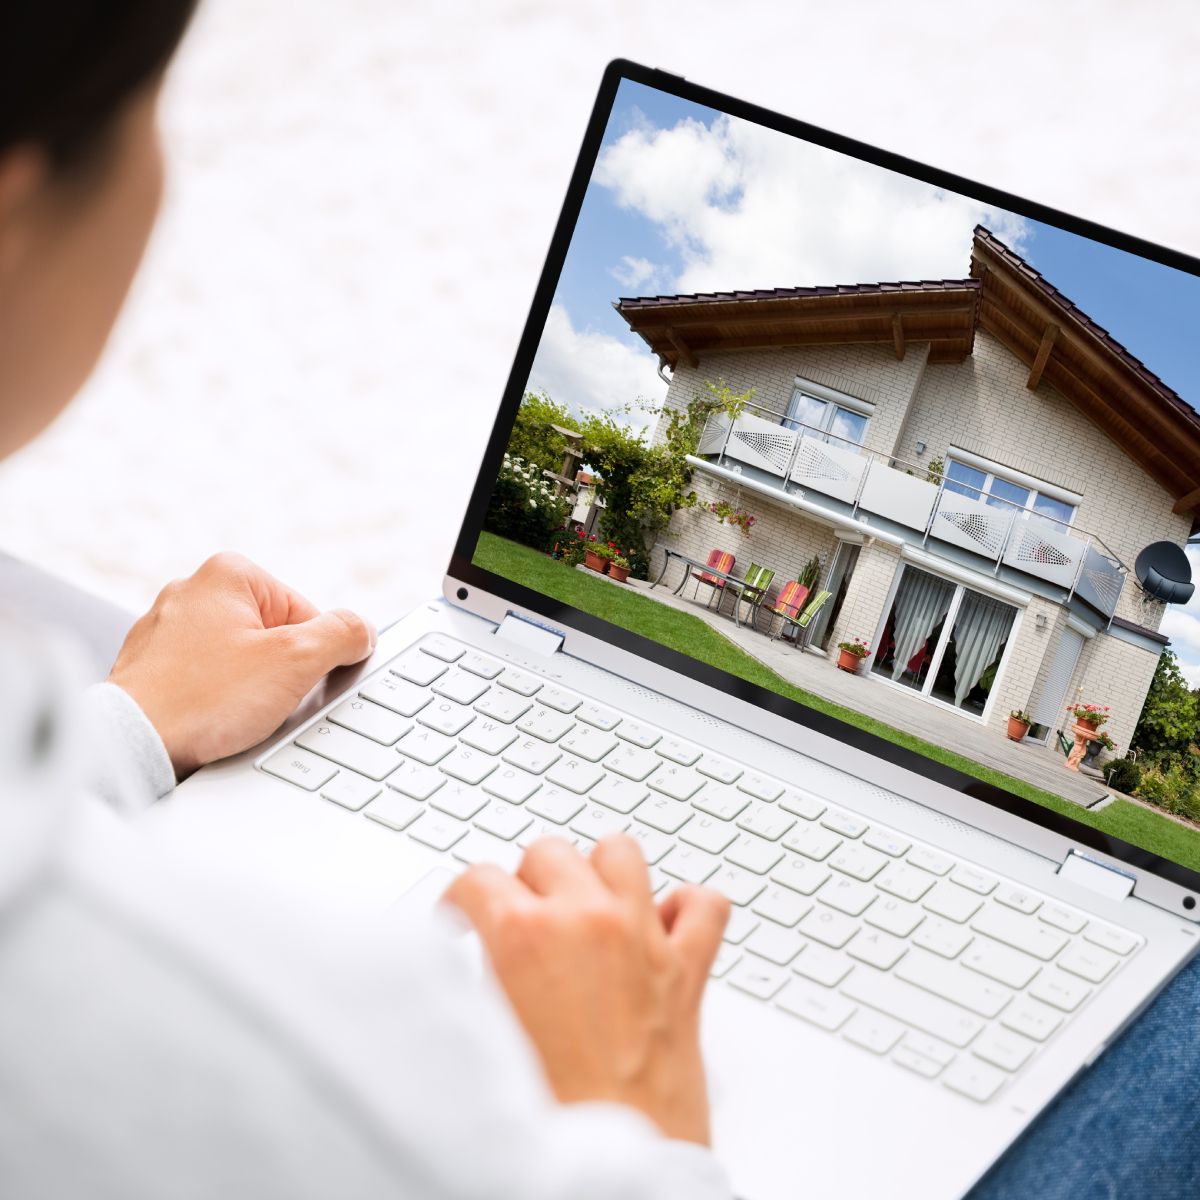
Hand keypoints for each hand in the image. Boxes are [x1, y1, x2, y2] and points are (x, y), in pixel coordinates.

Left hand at [109, 552, 374, 775]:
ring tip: (231, 713)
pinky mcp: (152, 663)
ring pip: (241, 660)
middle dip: (279, 673)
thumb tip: (362, 631)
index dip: (313, 658)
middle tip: (262, 700)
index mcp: (229, 574)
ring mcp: (167, 627)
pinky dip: (216, 700)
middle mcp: (193, 590)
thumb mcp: (296, 661)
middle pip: (275, 636)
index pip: (308, 616)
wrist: (132, 746)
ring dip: (249, 689)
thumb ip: (343, 635)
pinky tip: (210, 719)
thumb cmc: (204, 700)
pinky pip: (208, 679)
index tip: (296, 684)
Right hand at [444, 835, 728, 1144]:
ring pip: (621, 852)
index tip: (462, 917)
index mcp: (524, 936)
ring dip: (599, 872)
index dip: (461, 901)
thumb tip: (482, 950)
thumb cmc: (552, 1117)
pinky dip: (684, 906)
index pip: (478, 876)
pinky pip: (704, 903)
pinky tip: (661, 925)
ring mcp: (642, 938)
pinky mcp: (688, 968)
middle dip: (527, 881)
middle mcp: (587, 922)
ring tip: (585, 903)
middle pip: (548, 851)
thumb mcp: (488, 1032)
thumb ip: (485, 975)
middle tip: (520, 917)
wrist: (618, 1173)